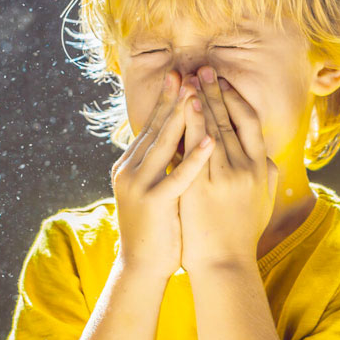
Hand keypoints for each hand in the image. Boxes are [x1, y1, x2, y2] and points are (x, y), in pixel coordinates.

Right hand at [111, 71, 214, 276]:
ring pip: (164, 145)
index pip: (152, 126)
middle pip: (157, 128)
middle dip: (174, 99)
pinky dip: (194, 157)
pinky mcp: (154, 204)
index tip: (181, 76)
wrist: (142, 267)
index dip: (168, 101)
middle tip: (187, 72)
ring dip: (182, 117)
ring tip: (197, 93)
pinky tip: (209, 141)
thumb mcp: (157, 188)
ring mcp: (139, 186)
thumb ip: (164, 164)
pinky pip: (178, 177)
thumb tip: (180, 138)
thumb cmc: (157, 228)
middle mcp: (130, 170)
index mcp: (131, 165)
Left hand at [178, 66, 278, 271]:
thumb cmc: (242, 233)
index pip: (251, 122)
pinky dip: (191, 124)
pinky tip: (184, 106)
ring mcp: (225, 177)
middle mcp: (247, 168)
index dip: (236, 99)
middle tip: (203, 67)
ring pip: (213, 129)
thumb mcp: (264, 201)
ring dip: (201, 100)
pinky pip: (195, 148)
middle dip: (216, 91)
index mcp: (262, 168)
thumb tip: (266, 155)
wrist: (224, 264)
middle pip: (231, 119)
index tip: (223, 81)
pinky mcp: (203, 187)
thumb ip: (267, 175)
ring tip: (190, 78)